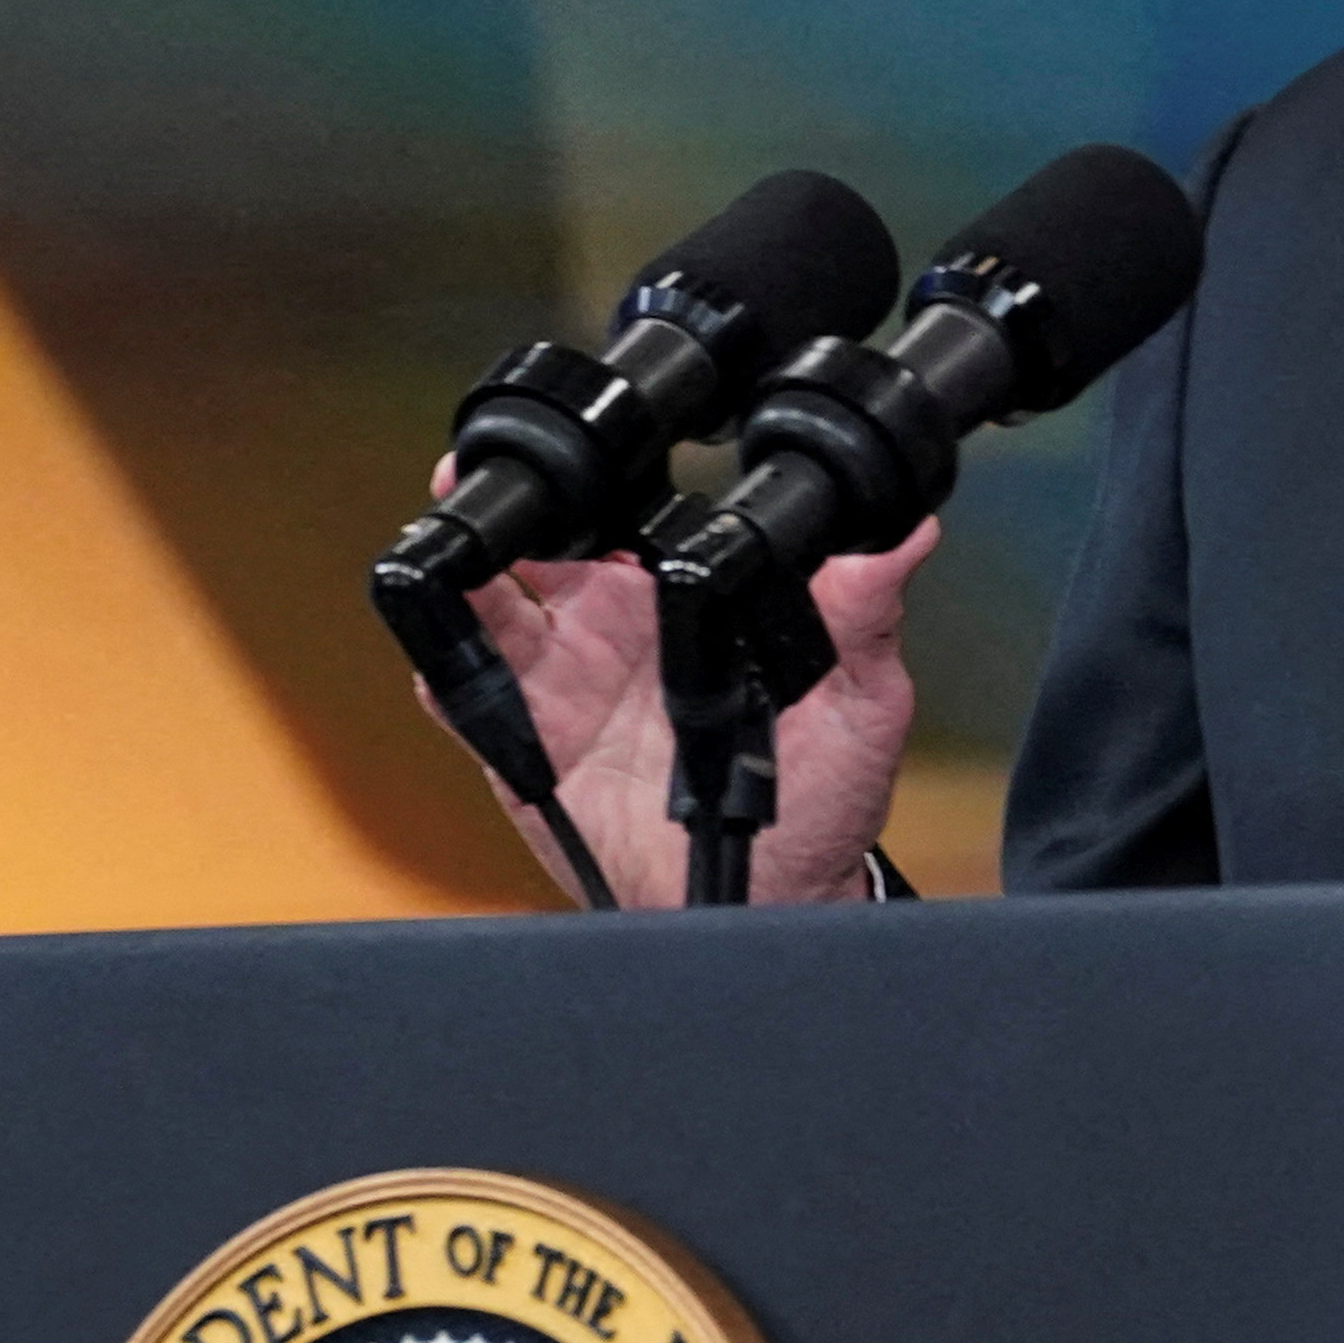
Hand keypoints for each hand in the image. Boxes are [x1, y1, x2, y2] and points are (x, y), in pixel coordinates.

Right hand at [432, 479, 936, 907]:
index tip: (576, 447)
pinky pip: (465, 698)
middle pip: (537, 543)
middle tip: (478, 479)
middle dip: (503, 504)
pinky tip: (437, 655)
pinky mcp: (524, 747)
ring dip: (455, 571)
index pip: (624, 515)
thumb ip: (865, 620)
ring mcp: (561, 684)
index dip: (592, 476)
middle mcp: (612, 629)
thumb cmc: (821, 800)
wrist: (771, 896)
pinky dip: (441, 670)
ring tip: (442, 550)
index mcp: (683, 599)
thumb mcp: (860, 704)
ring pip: (486, 606)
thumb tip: (906, 539)